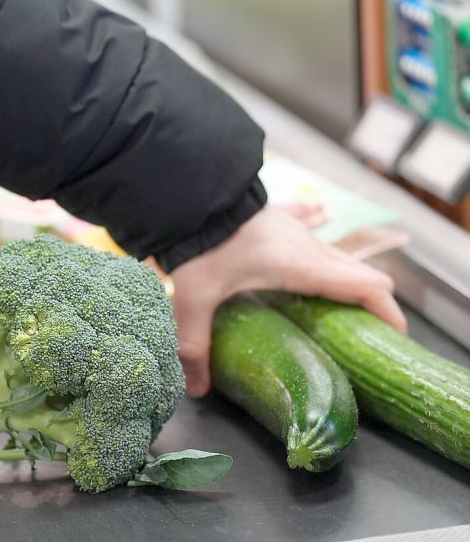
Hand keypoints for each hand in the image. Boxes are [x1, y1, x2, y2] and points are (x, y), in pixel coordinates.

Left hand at [171, 207, 406, 396]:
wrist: (191, 195)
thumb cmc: (200, 245)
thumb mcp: (195, 300)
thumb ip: (196, 345)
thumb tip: (198, 389)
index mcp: (304, 267)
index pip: (368, 288)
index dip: (389, 314)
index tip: (392, 339)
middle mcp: (310, 247)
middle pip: (362, 275)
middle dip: (371, 305)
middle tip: (360, 335)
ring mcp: (297, 228)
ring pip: (339, 255)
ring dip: (347, 278)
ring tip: (335, 305)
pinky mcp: (280, 216)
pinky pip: (313, 223)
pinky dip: (321, 236)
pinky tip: (319, 229)